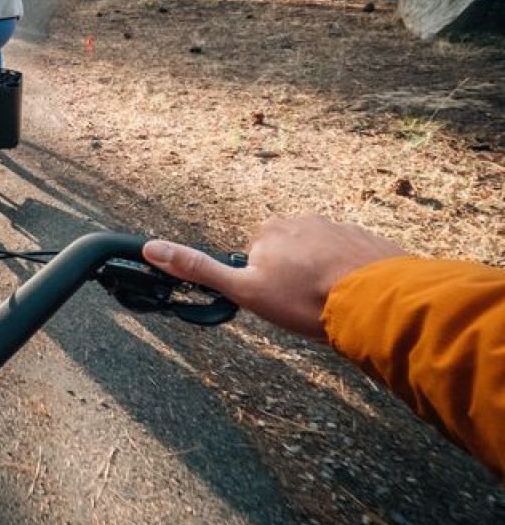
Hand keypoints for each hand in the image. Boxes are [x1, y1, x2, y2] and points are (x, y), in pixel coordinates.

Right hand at [142, 215, 407, 338]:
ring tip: (331, 304)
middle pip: (289, 253)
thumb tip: (151, 249)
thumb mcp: (244, 290)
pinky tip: (353, 297)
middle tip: (304, 305)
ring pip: (320, 256)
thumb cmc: (304, 299)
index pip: (256, 256)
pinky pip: (351, 257)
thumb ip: (199, 269)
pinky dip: (350, 274)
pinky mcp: (367, 240)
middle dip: (294, 276)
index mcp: (269, 230)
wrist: (373, 301)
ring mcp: (338, 227)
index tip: (276, 300)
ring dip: (323, 276)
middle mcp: (303, 220)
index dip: (262, 282)